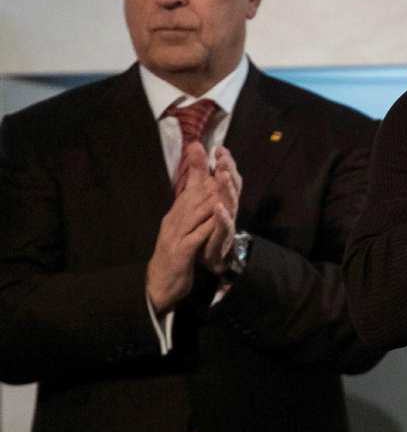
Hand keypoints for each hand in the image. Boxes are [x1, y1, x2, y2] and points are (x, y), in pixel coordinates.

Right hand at [146, 143, 217, 311]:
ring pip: (194, 212)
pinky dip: (206, 226)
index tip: (205, 147)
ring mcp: (175, 237)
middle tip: (222, 160)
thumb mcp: (183, 230)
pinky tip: (217, 217)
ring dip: (209, 197)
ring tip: (223, 182)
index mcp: (175, 215)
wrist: (160, 284)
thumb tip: (200, 191)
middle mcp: (173, 222)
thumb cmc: (175, 256)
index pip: (188, 187)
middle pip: (191, 195)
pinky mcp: (180, 253)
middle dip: (207, 176)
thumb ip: (190, 211)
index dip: (197, 168)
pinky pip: (196, 237)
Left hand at [200, 147, 241, 273]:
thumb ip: (199, 171)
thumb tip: (195, 144)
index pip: (228, 177)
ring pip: (231, 204)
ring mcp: (228, 223)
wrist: (205, 258)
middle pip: (233, 187)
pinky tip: (218, 207)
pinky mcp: (222, 238)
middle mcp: (229, 208)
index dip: (226, 163)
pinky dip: (223, 217)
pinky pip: (224, 226)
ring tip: (222, 175)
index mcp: (223, 198)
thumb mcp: (199, 194)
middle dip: (229, 172)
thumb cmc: (206, 225)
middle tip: (223, 159)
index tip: (219, 149)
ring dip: (227, 189)